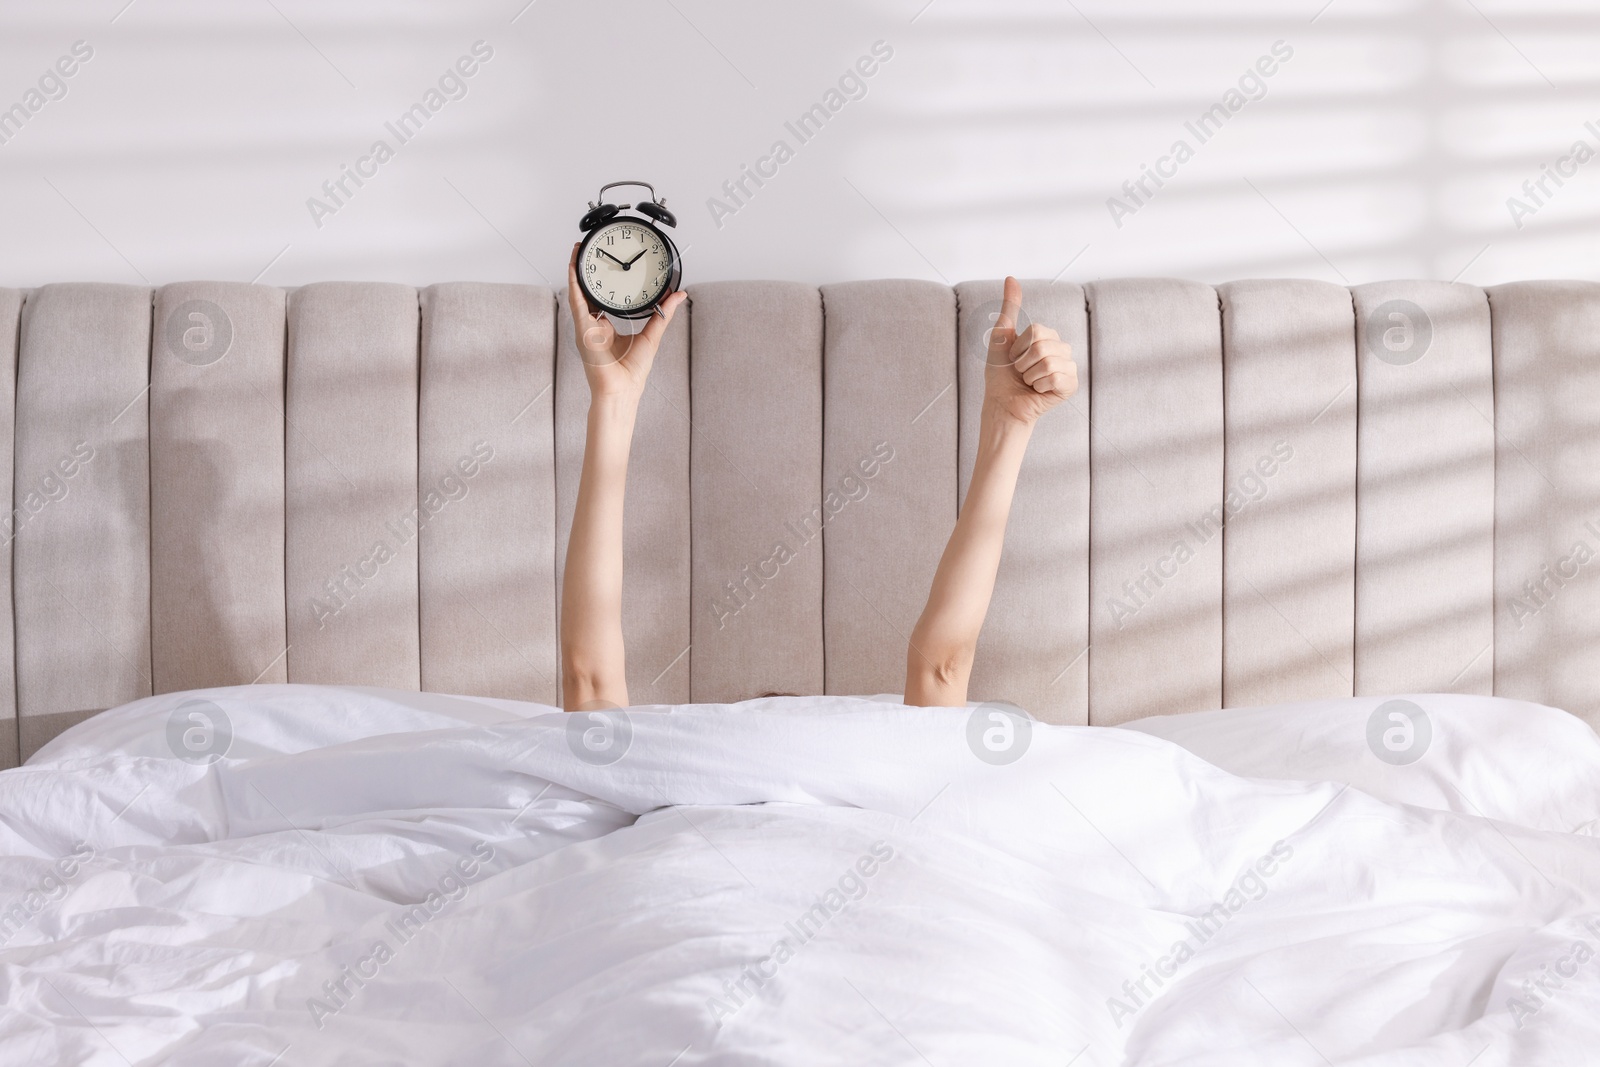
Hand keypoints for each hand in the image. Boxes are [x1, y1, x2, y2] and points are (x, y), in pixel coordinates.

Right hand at [568, 243, 686, 402]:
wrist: (622, 390)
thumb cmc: (632, 371)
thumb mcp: (653, 335)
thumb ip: (664, 313)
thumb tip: (679, 294)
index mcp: (606, 329)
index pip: (602, 300)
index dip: (603, 282)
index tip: (609, 266)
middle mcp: (593, 327)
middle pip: (587, 293)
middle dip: (586, 272)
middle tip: (589, 251)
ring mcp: (586, 328)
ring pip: (578, 293)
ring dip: (576, 272)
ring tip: (578, 251)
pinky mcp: (583, 330)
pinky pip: (576, 302)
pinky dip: (574, 285)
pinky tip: (573, 269)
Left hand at [982, 276, 1076, 426]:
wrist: (1002, 403)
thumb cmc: (1000, 373)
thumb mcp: (1002, 335)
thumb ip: (1010, 307)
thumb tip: (1010, 277)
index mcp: (1047, 337)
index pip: (1037, 331)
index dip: (1019, 347)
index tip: (1014, 357)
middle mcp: (1061, 350)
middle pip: (1043, 345)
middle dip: (1023, 362)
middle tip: (1021, 372)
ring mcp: (1068, 367)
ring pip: (1049, 361)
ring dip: (1030, 375)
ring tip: (1029, 381)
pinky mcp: (1070, 386)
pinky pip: (1057, 377)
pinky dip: (1040, 386)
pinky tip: (1038, 391)